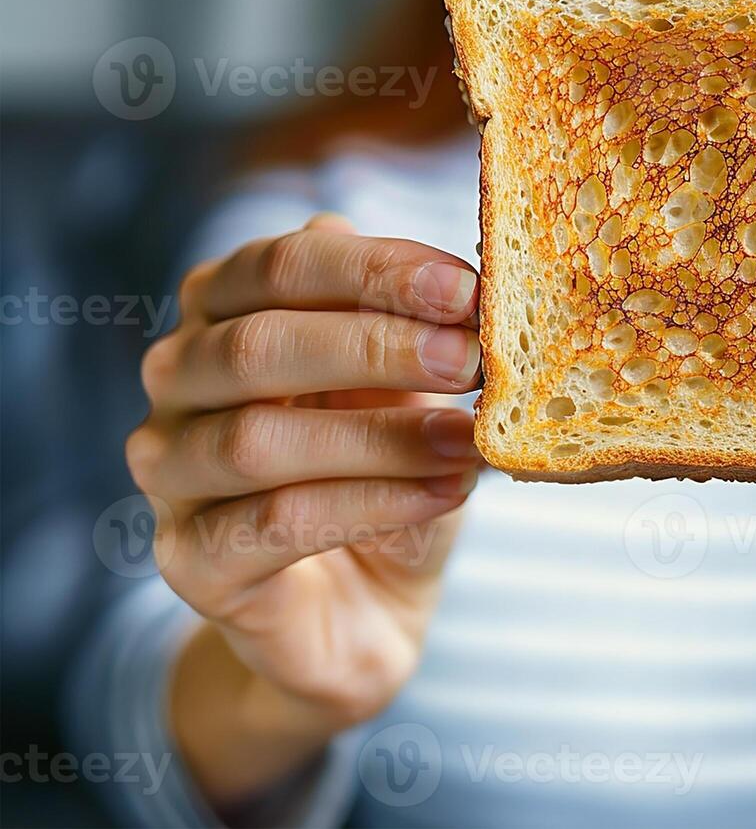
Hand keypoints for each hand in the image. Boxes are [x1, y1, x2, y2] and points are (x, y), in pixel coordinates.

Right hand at [124, 214, 482, 802]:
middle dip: (375, 347)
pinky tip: (443, 494)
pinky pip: (274, 523)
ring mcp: (169, 473)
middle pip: (257, 345)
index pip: (280, 266)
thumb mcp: (416, 391)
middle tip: (470, 360)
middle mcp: (178, 382)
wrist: (370, 604)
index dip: (374, 271)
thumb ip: (418, 331)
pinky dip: (372, 504)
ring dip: (381, 438)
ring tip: (469, 442)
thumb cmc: (392, 471)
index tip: (465, 289)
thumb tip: (467, 286)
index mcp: (225, 312)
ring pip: (257, 440)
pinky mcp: (189, 560)